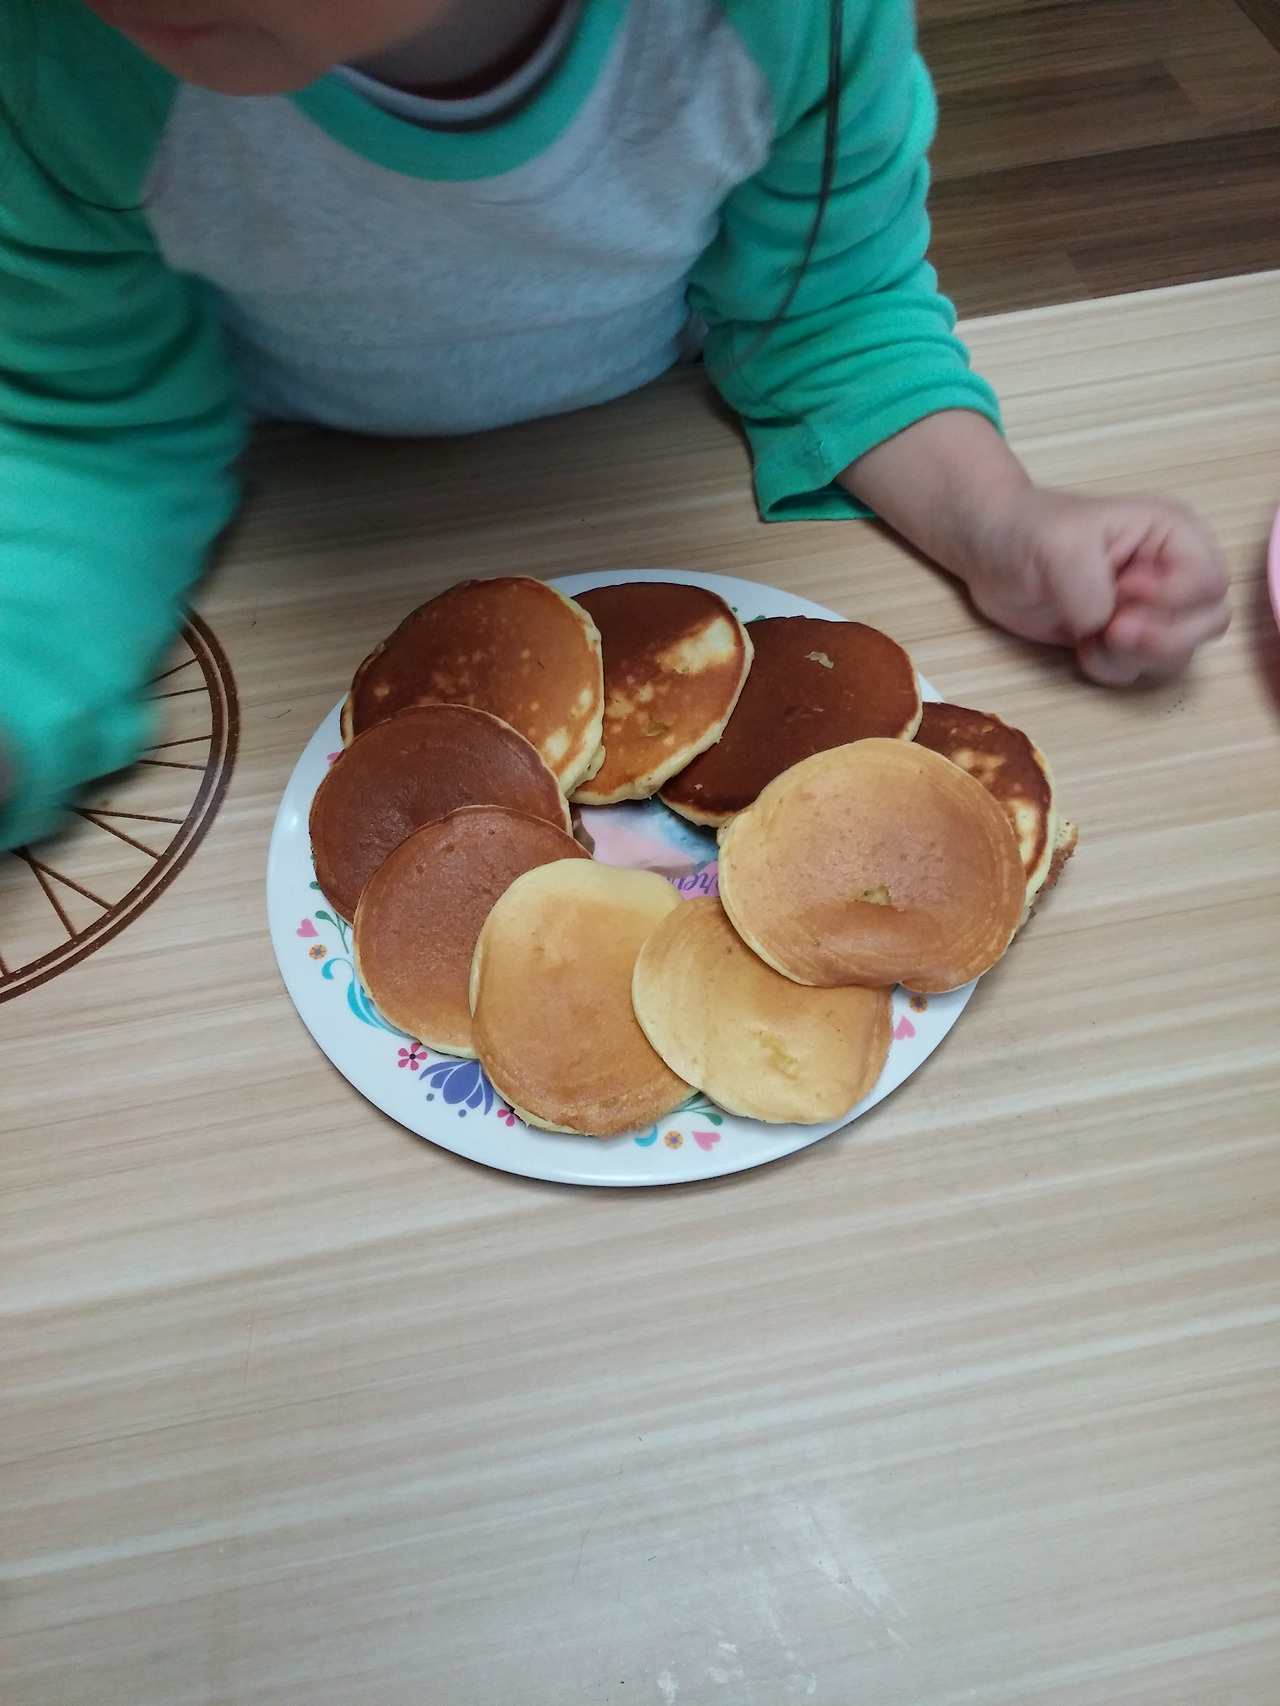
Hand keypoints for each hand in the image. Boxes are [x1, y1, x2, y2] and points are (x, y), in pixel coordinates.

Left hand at [840, 411, 1230, 684]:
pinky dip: (1111, 668)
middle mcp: (1171, 573)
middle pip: (1208, 623)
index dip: (1174, 598)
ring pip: (1176, 653)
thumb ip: (1092, 590)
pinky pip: (1138, 670)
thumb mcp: (1060, 546)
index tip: (1124, 590)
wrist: (988, 552)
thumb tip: (1106, 629)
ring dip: (1132, 657)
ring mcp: (1148, 609)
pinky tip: (1080, 645)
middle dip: (1161, 637)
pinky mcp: (1121, 638)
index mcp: (1171, 535)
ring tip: (1091, 636)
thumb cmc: (1026, 531)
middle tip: (1112, 629)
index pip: (1210, 583)